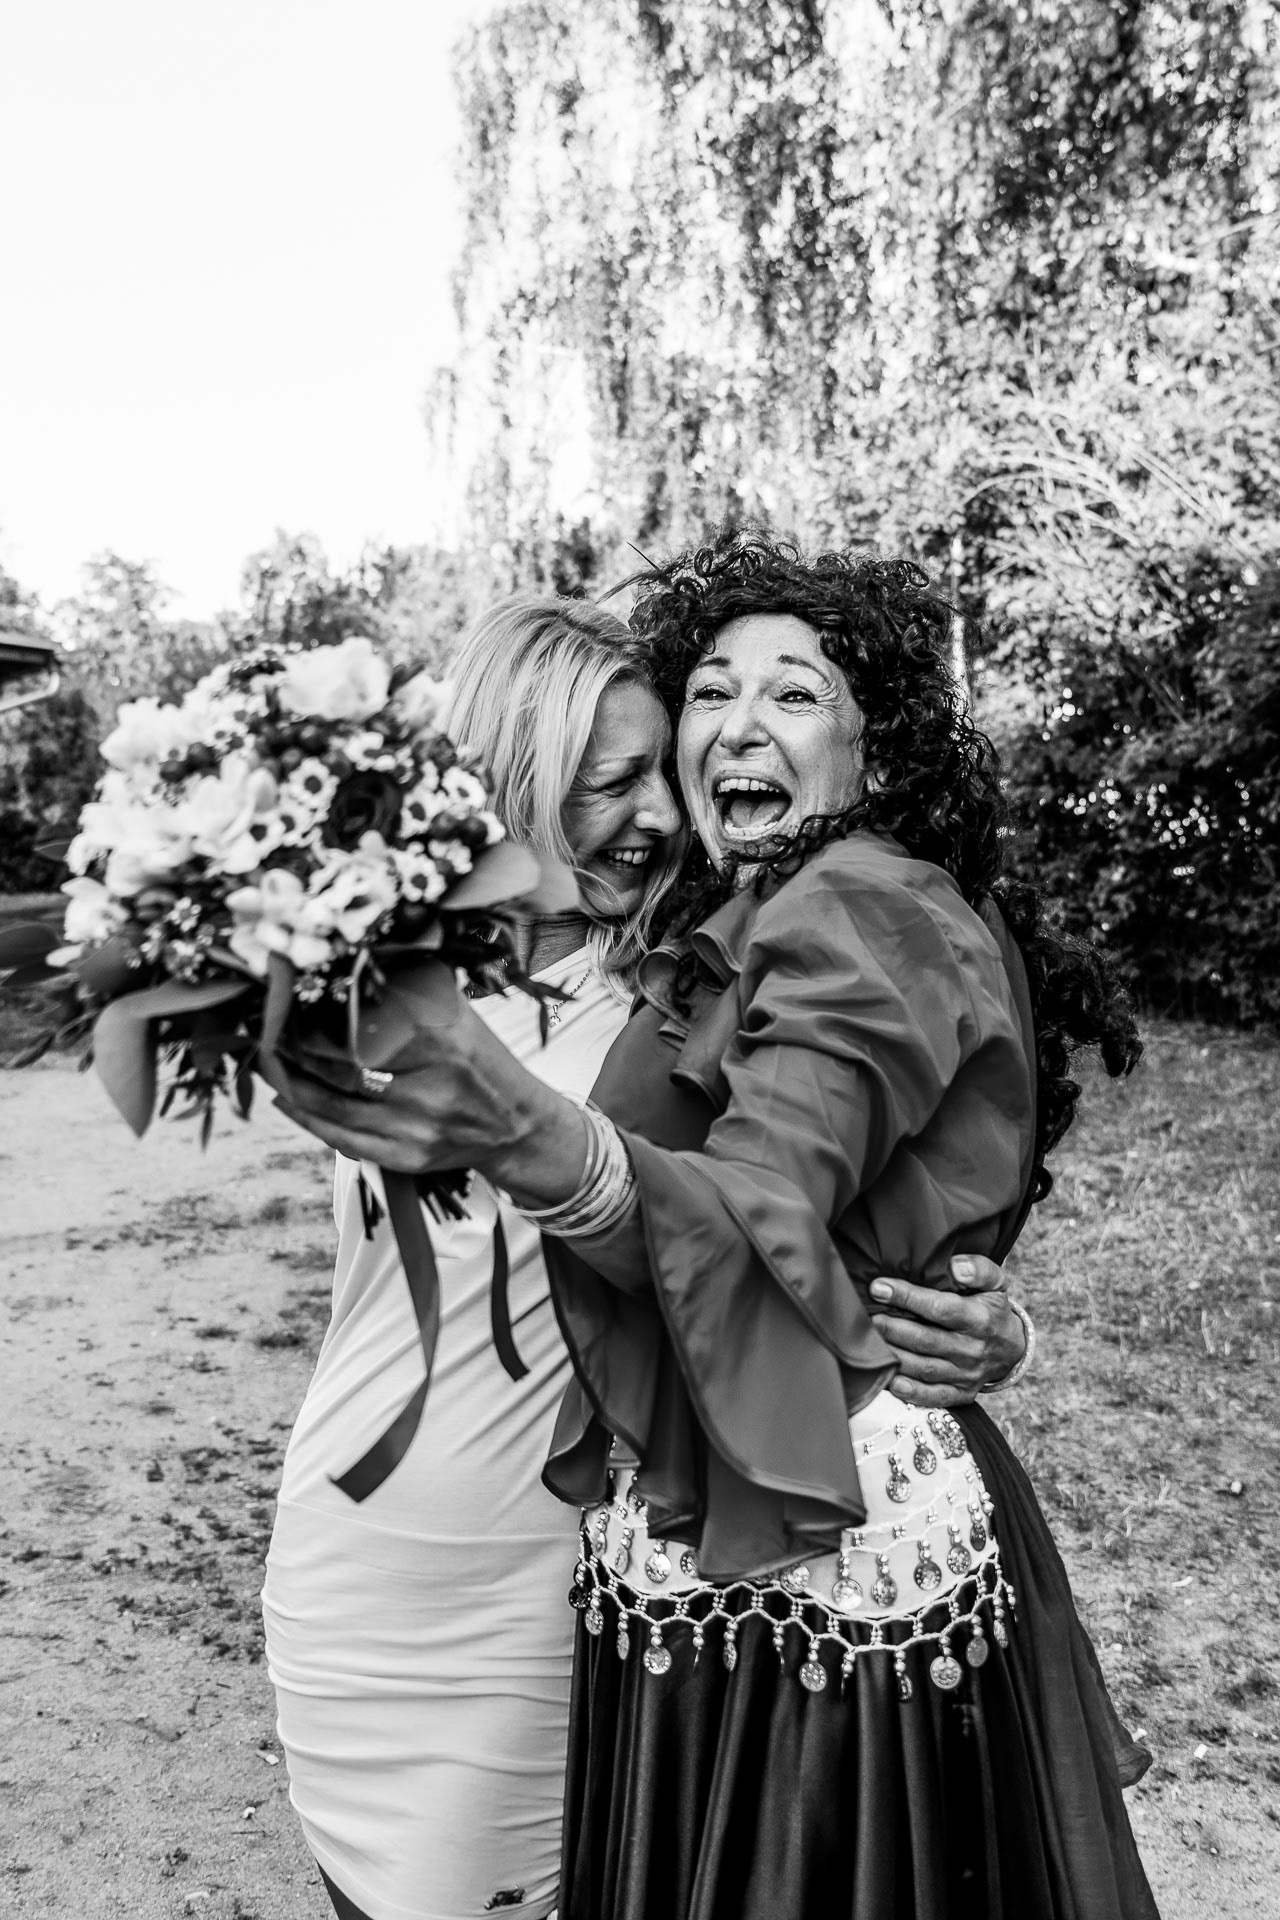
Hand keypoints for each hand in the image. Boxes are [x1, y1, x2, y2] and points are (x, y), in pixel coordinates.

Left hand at [271, 988, 587, 1200]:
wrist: (517, 1125)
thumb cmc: (479, 1059)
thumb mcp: (456, 1014)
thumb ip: (410, 989)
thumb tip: (351, 961)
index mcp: (440, 1039)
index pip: (358, 1026)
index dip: (313, 1017)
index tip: (284, 1000)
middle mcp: (428, 1086)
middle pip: (337, 1066)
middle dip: (291, 1049)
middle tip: (262, 1029)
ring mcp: (416, 1127)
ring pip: (331, 1105)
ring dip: (289, 1083)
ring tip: (267, 1061)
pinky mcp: (406, 1156)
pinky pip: (340, 1137)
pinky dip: (306, 1116)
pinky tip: (285, 1098)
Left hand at [868, 1255, 1025, 1407]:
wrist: (1012, 1349)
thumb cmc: (992, 1308)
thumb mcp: (996, 1283)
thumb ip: (979, 1269)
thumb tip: (955, 1266)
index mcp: (979, 1318)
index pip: (940, 1308)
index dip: (907, 1297)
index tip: (878, 1287)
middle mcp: (972, 1349)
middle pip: (926, 1340)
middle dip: (892, 1328)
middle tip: (866, 1317)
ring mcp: (966, 1374)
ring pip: (925, 1369)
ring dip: (895, 1357)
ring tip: (868, 1343)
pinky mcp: (962, 1393)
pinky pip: (935, 1396)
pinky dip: (912, 1392)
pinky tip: (890, 1381)